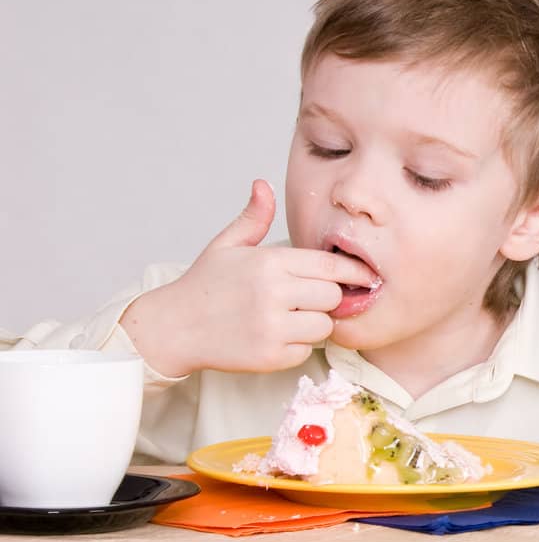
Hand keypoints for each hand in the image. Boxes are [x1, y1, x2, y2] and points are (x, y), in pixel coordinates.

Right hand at [120, 180, 379, 378]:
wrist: (172, 328)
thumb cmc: (203, 285)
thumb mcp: (226, 245)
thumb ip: (253, 217)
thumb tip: (263, 185)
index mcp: (269, 263)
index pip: (330, 265)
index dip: (352, 271)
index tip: (364, 275)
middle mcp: (273, 293)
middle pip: (333, 296)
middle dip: (328, 297)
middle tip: (309, 298)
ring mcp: (272, 327)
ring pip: (324, 325)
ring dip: (315, 323)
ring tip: (292, 318)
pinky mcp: (269, 356)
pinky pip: (306, 351)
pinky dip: (298, 347)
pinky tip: (278, 337)